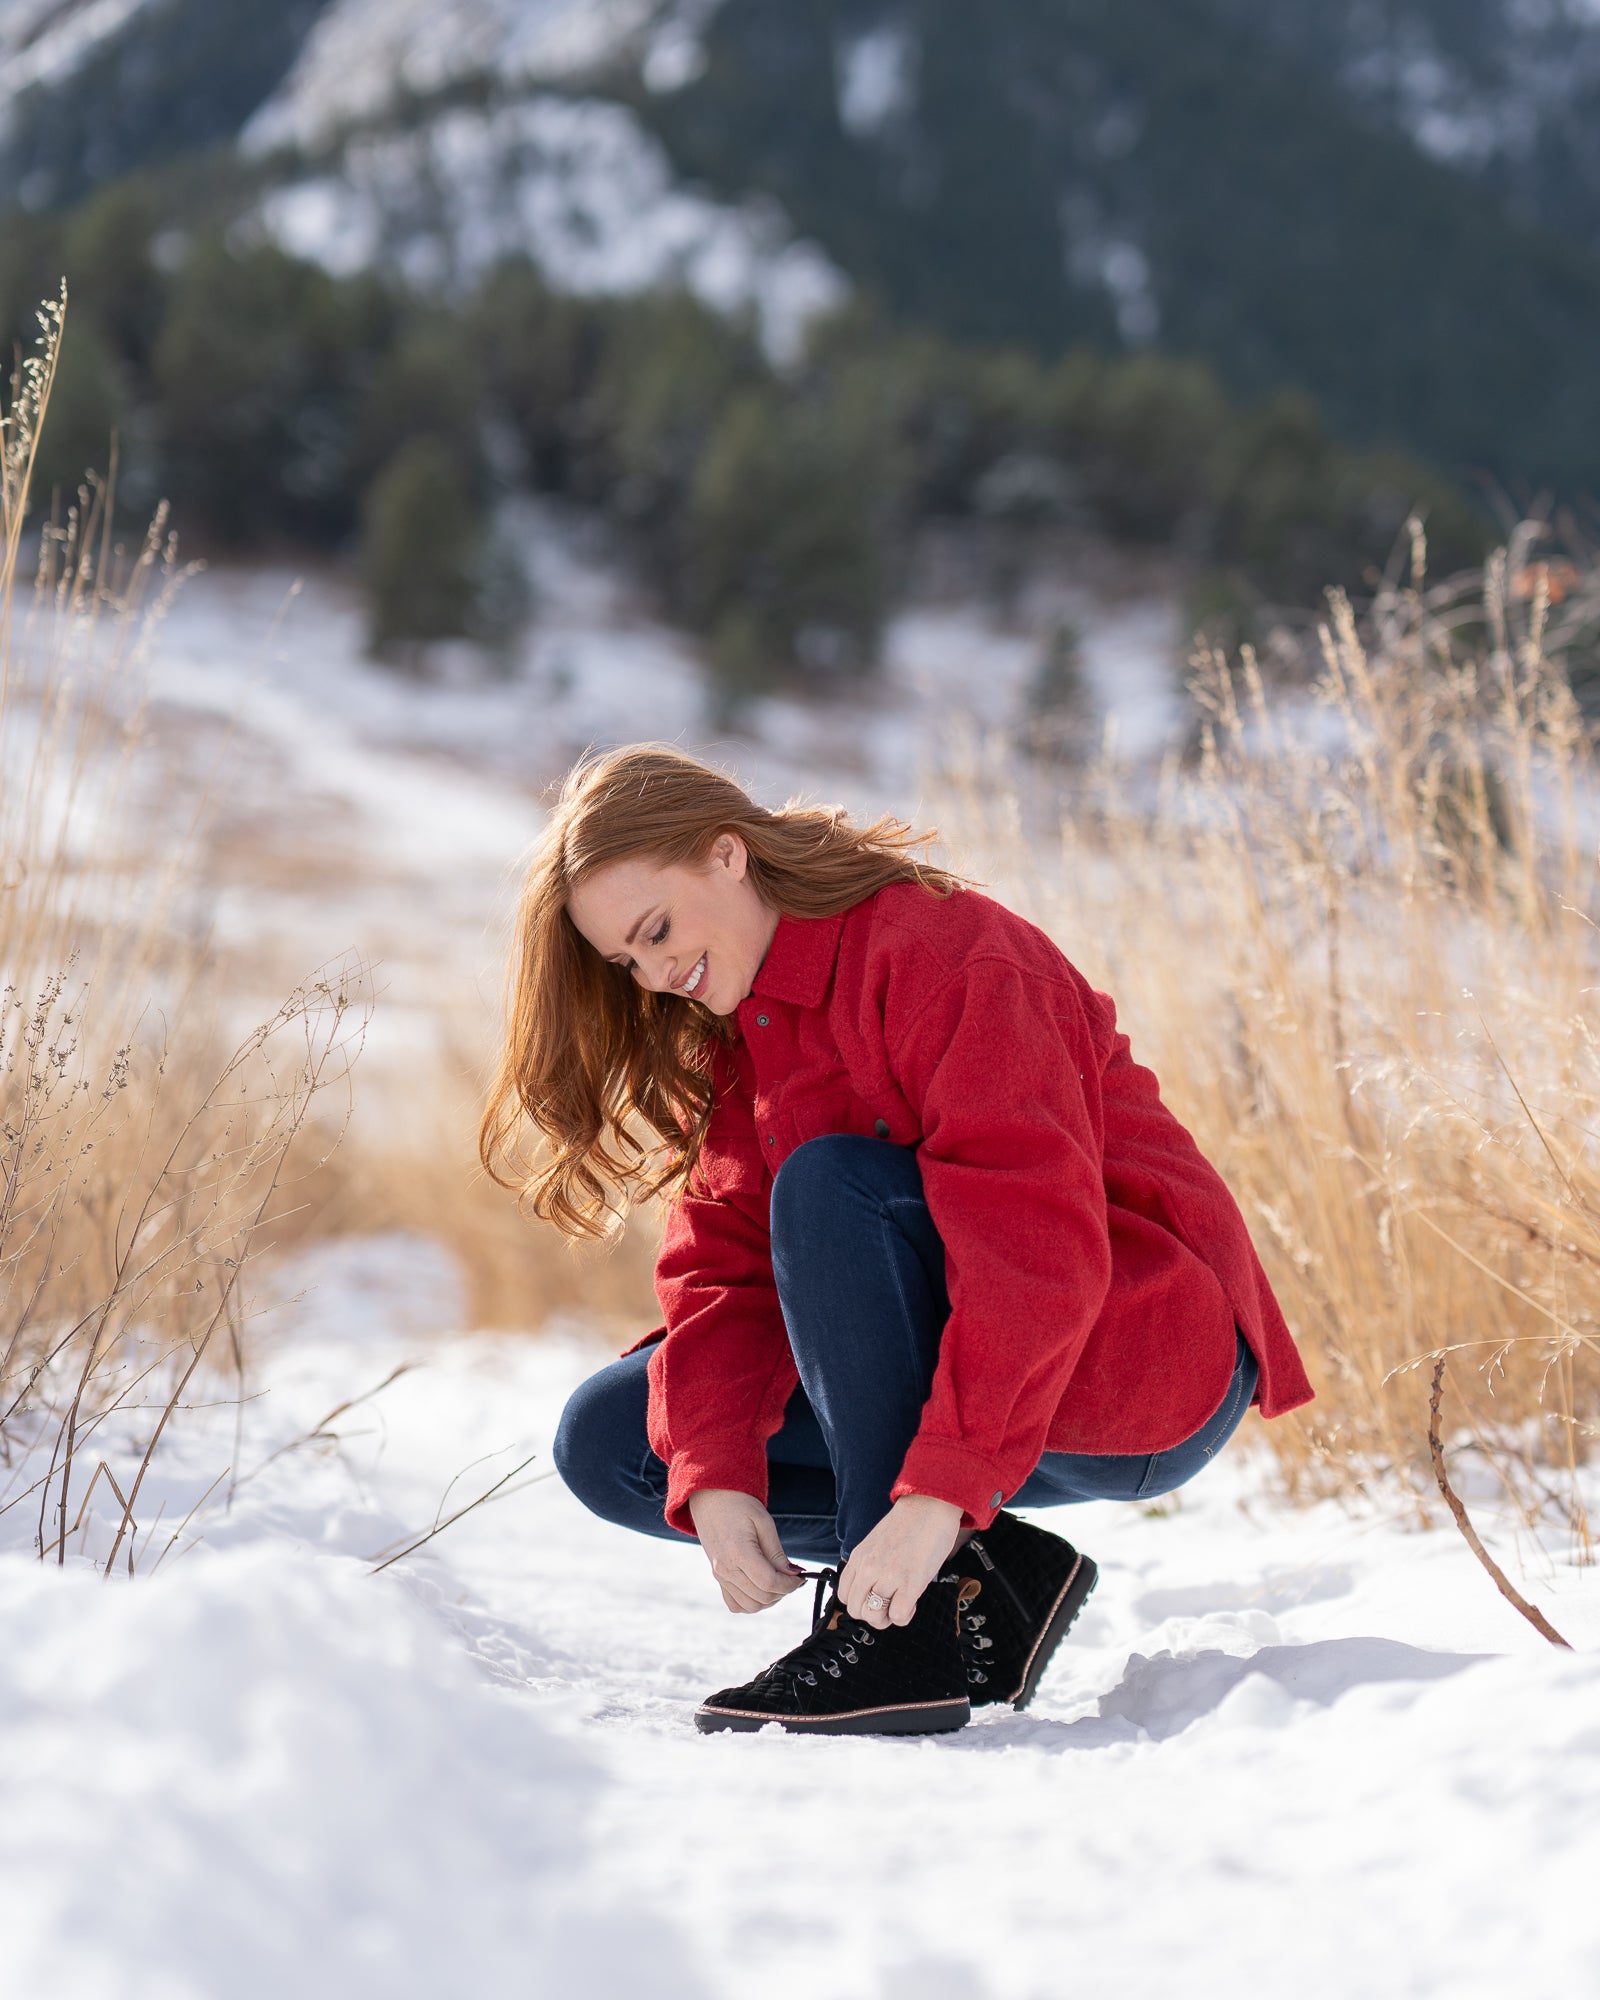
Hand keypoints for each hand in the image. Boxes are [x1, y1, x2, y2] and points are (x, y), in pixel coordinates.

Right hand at [687, 1489, 804, 1613]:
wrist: (711, 1498)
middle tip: (792, 1578)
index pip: (769, 1583)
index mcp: (738, 1552)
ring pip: (750, 1606)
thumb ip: (777, 1553)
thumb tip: (793, 1575)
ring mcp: (720, 1576)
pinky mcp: (718, 1577)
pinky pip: (735, 1604)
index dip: (790, 1584)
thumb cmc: (739, 1505)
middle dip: (783, 1591)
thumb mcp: (764, 1522)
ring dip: (769, 1600)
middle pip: (762, 1597)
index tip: (800, 1577)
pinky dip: (752, 1603)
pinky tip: (761, 1588)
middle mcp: (726, 1569)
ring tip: (778, 1582)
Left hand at [840, 1494, 963, 1629]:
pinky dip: (905, 1616)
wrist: (930, 1506)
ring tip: (902, 1603)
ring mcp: (888, 1576)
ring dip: (889, 1617)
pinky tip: (913, 1602)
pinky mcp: (910, 1583)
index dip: (861, 1602)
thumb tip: (872, 1589)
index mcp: (858, 1557)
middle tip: (890, 1605)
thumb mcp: (876, 1543)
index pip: (845, 1595)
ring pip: (874, 1617)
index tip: (875, 1598)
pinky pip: (898, 1616)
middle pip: (856, 1610)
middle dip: (874, 1614)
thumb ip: (869, 1564)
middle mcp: (868, 1568)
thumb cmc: (909, 1523)